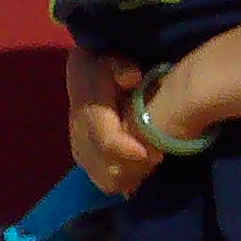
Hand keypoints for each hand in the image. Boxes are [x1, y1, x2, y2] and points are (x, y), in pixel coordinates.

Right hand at [67, 51, 161, 195]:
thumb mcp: (111, 58)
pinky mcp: (85, 160)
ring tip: (151, 161)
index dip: (129, 151)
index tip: (155, 154)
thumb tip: (132, 77)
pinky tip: (142, 171)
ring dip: (131, 176)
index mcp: (87, 110)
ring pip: (106, 180)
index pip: (106, 141)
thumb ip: (120, 67)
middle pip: (107, 168)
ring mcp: (81, 151)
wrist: (85, 75)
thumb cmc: (104, 66)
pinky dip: (125, 180)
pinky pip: (104, 182)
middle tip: (159, 156)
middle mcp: (80, 136)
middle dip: (136, 167)